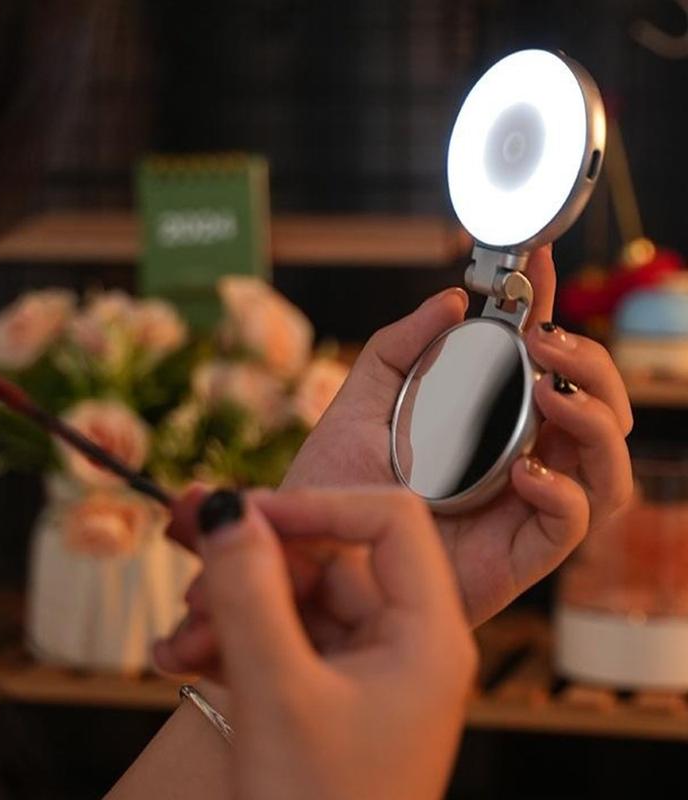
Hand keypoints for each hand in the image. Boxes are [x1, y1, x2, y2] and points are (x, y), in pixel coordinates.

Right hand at [156, 488, 475, 799]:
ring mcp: (365, 666)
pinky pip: (279, 636)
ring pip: (295, 597)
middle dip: (254, 556)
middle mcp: (405, 641)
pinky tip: (182, 655)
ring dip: (231, 602)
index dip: (317, 505)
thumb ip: (249, 592)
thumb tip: (226, 508)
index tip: (245, 511)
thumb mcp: (277, 695)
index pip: (389, 522)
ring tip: (178, 634)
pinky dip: (232, 637)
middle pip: (330, 556)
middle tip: (185, 539)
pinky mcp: (328, 689)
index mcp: (429, 635)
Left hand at [282, 245, 633, 624]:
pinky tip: (522, 470)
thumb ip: (401, 346)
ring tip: (548, 390)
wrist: (311, 546)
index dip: (546, 306)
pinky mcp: (518, 553)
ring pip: (605, 462)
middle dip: (589, 363)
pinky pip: (573, 522)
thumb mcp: (361, 399)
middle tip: (543, 339)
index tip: (534, 260)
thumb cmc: (337, 478)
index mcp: (487, 418)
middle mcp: (517, 455)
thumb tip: (452, 302)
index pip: (539, 359)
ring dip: (593, 417)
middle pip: (597, 407)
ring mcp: (522, 504)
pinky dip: (563, 491)